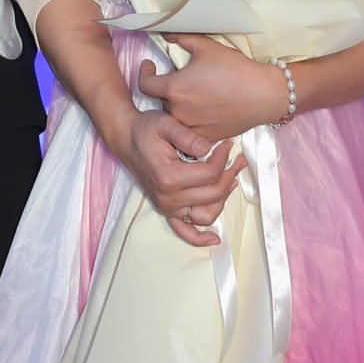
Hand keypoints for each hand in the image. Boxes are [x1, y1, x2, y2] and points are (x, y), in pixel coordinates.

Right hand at [109, 108, 243, 249]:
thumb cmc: (145, 130)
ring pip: (207, 214)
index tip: (227, 145)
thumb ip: (187, 136)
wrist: (127, 139)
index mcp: (169, 177)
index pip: (210, 174)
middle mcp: (168, 198)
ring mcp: (167, 207)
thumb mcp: (166, 124)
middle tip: (236, 158)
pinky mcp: (167, 211)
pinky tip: (214, 239)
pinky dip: (200, 238)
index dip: (223, 158)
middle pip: (213, 194)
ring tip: (232, 178)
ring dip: (223, 199)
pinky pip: (185, 231)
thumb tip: (209, 148)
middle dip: (229, 174)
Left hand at [137, 35, 288, 141]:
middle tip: (187, 77)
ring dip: (180, 104)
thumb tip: (165, 34)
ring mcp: (190, 128)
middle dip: (169, 87)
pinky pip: (190, 128)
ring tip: (199, 93)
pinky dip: (193, 119)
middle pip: (162, 99)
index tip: (150, 67)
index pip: (145, 84)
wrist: (263, 95)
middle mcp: (177, 112)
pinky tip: (208, 108)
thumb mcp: (206, 46)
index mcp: (174, 89)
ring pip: (175, 115)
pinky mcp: (204, 138)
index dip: (145, 73)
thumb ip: (180, 38)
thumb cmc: (235, 69)